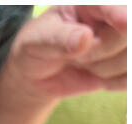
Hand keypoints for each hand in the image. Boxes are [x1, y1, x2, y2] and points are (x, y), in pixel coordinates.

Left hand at [0, 6, 125, 106]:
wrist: (38, 74)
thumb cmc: (35, 47)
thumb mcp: (36, 41)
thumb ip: (58, 39)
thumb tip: (84, 38)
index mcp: (90, 3)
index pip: (112, 5)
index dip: (120, 14)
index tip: (125, 23)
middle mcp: (113, 15)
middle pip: (126, 36)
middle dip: (99, 52)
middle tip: (75, 55)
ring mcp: (123, 40)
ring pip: (129, 60)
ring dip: (104, 70)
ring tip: (82, 62)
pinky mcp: (127, 63)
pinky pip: (131, 78)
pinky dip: (113, 82)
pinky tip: (96, 75)